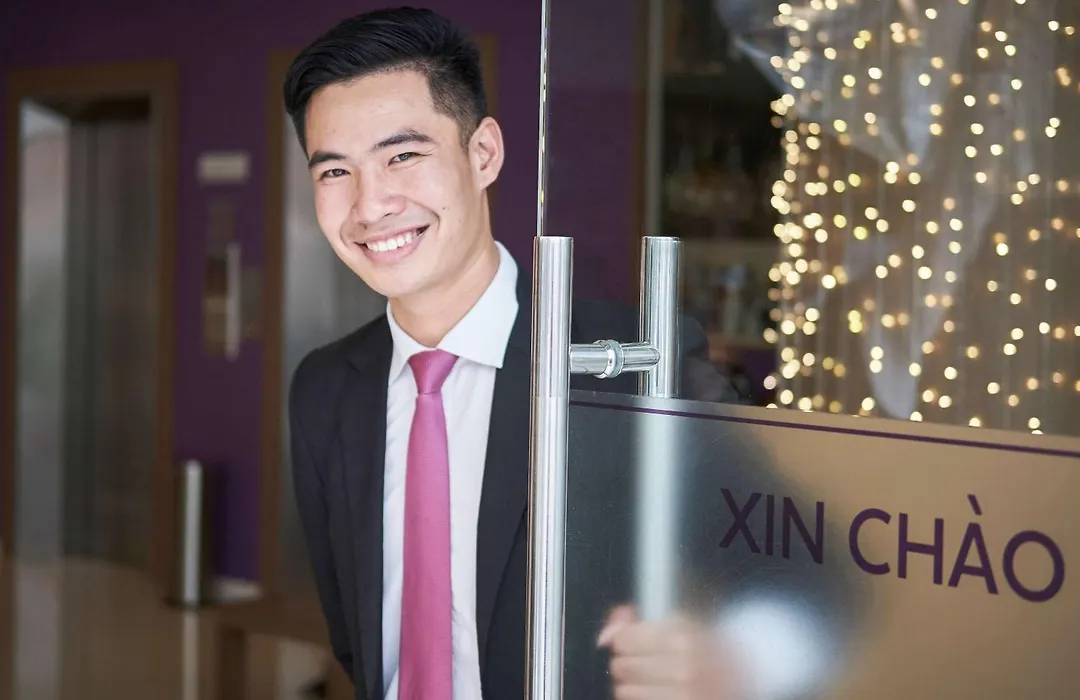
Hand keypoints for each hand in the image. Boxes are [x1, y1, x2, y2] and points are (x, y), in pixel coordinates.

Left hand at [597, 605, 737, 699]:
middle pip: (620, 667)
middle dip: (628, 663)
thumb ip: (634, 620)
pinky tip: (658, 693)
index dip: (626, 640)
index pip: (623, 640)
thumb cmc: (704, 645)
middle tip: (647, 662)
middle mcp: (682, 668)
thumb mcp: (676, 620)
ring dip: (633, 686)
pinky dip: (642, 698)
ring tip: (655, 680)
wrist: (744, 673)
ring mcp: (683, 695)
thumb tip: (604, 635)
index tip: (637, 642)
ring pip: (624, 691)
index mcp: (682, 637)